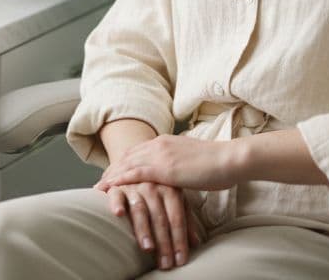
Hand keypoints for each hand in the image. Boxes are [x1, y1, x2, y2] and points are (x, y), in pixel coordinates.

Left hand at [95, 134, 241, 192]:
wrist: (230, 159)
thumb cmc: (218, 164)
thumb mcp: (192, 160)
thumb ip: (180, 163)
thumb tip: (177, 172)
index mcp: (166, 141)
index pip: (138, 151)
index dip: (124, 161)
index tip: (114, 171)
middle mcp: (158, 144)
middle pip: (128, 156)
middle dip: (113, 168)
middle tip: (100, 181)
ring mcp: (159, 155)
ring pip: (127, 164)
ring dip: (111, 176)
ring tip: (99, 187)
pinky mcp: (162, 168)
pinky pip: (134, 174)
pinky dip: (119, 181)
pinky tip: (109, 188)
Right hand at [103, 181, 200, 270]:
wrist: (135, 166)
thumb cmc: (157, 188)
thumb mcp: (175, 199)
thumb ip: (185, 219)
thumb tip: (195, 243)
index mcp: (170, 189)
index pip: (177, 218)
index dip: (179, 240)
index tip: (180, 260)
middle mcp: (153, 186)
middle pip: (160, 218)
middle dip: (164, 242)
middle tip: (166, 263)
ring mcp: (134, 185)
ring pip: (140, 209)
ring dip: (144, 229)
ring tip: (148, 248)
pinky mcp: (116, 186)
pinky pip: (116, 195)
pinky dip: (117, 203)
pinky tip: (119, 214)